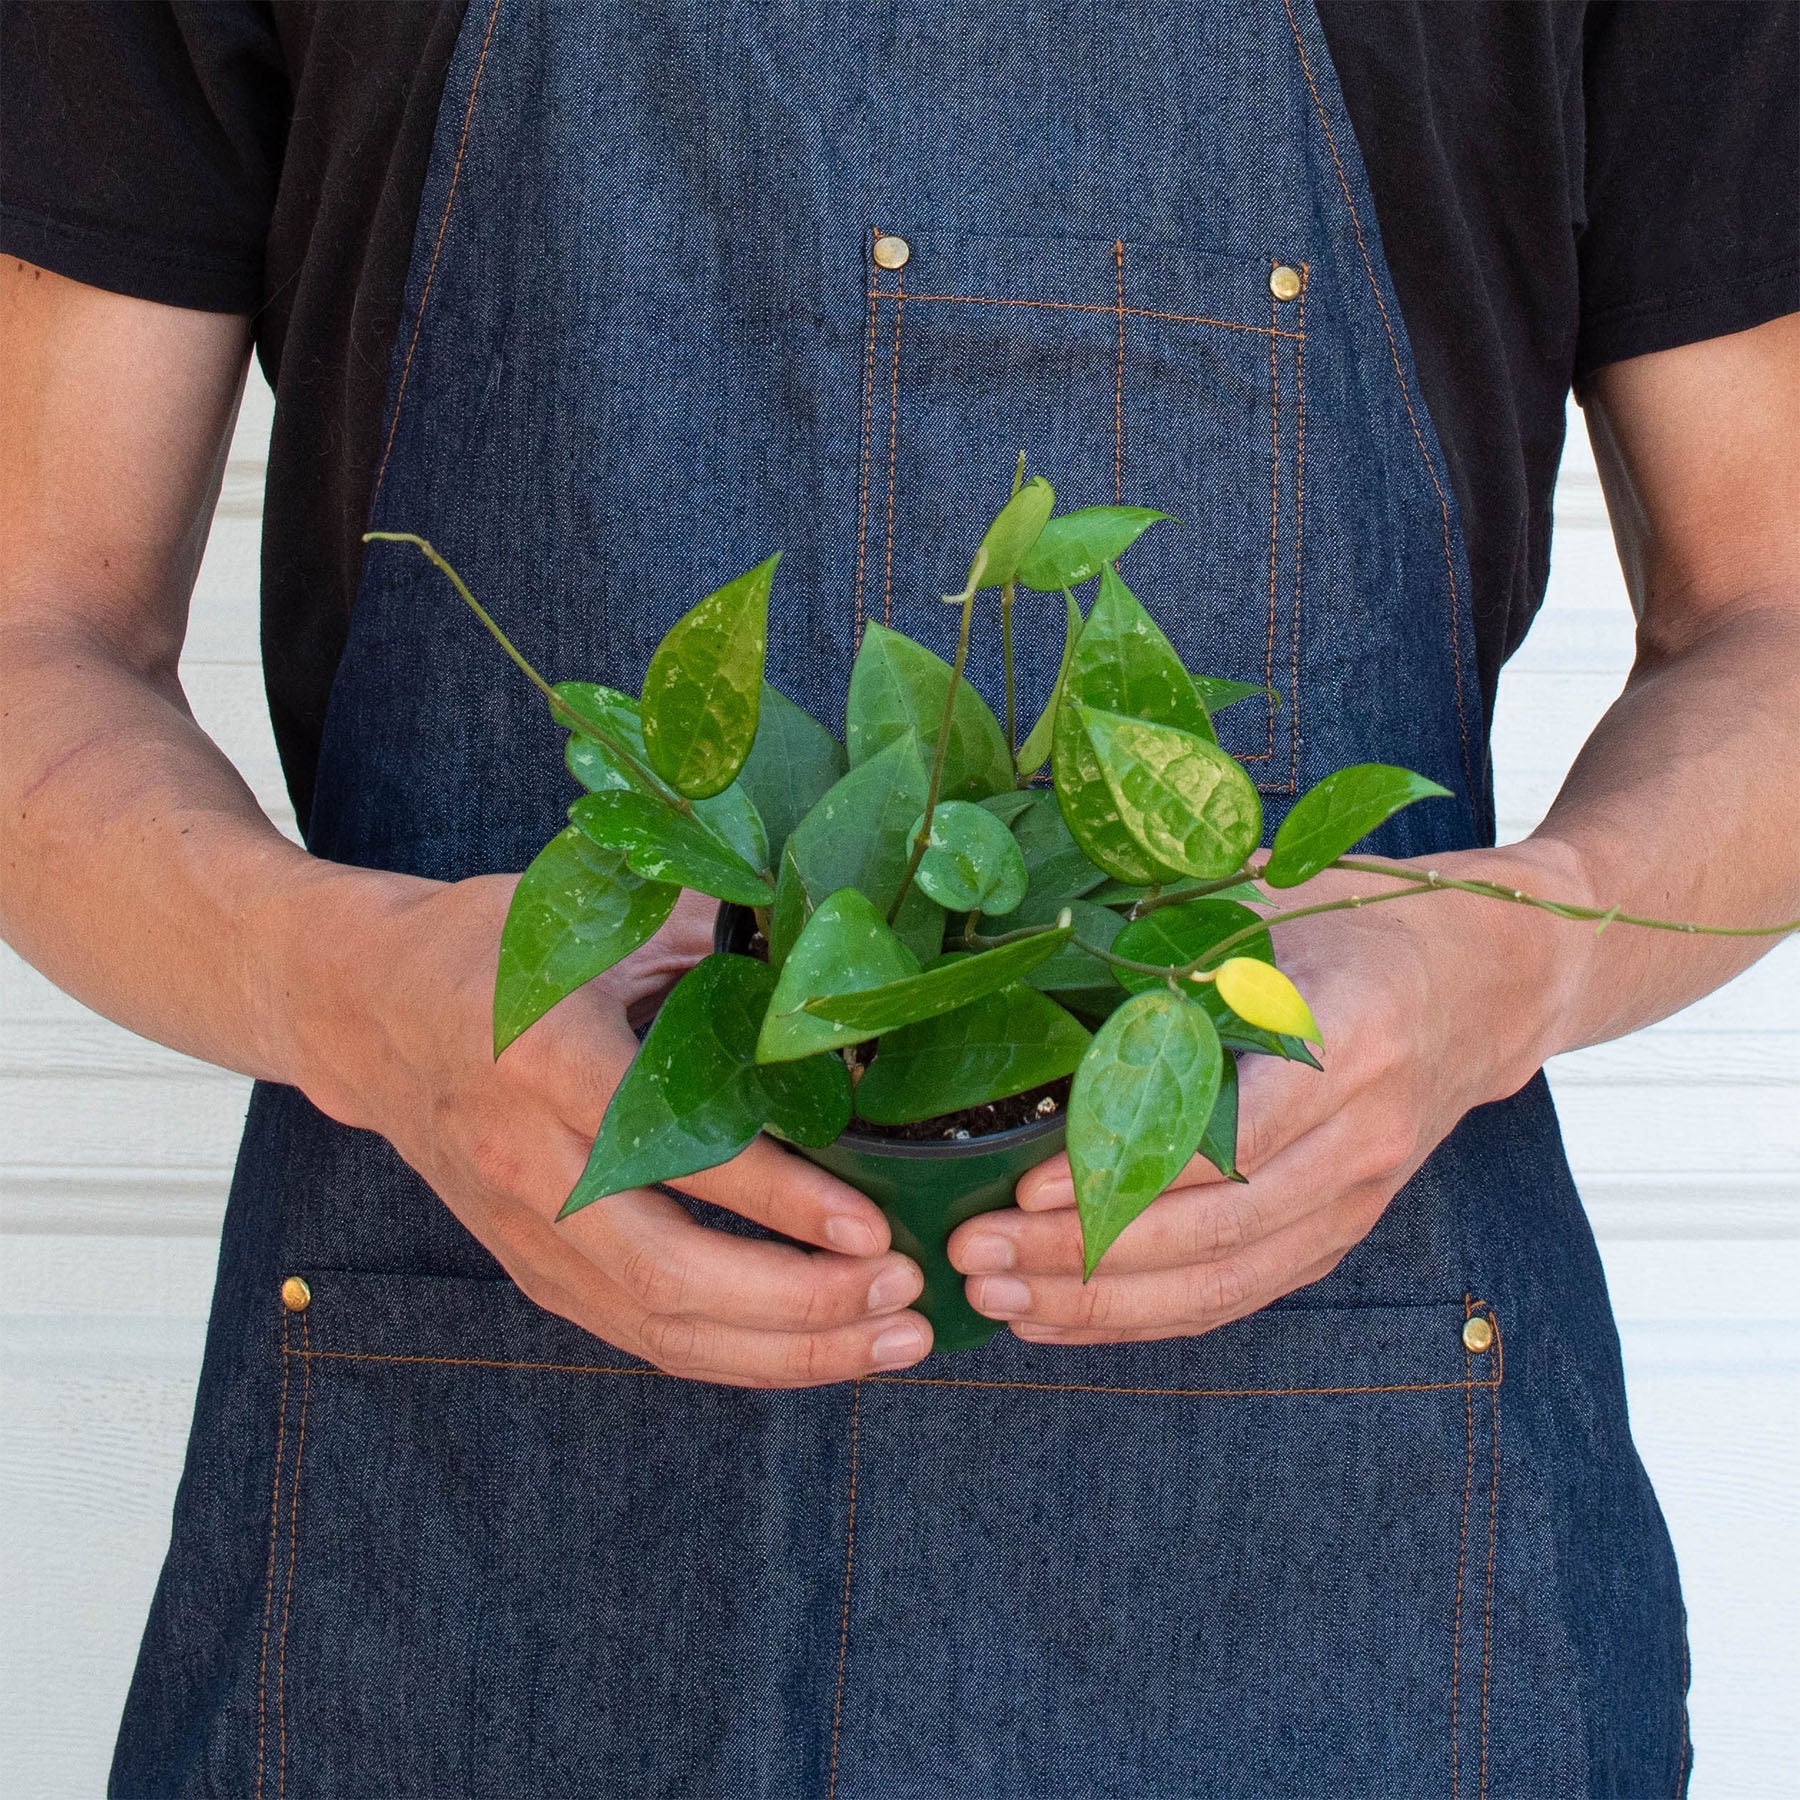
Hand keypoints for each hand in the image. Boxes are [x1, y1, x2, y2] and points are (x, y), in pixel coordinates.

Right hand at [286, 872, 932, 1384]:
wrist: (363, 1010)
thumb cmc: (485, 952)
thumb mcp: (589, 916)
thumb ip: (707, 941)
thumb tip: (835, 967)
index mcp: (542, 1061)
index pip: (670, 1151)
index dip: (776, 1200)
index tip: (871, 1226)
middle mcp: (526, 1164)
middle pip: (666, 1275)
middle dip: (800, 1304)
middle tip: (905, 1295)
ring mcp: (523, 1233)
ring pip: (659, 1328)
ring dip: (786, 1350)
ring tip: (893, 1340)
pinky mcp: (532, 1269)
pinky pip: (643, 1335)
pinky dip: (738, 1354)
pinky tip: (820, 1348)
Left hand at [946, 844, 1588, 1342]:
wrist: (1494, 979)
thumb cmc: (1369, 921)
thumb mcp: (1279, 901)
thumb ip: (1179, 940)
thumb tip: (1039, 958)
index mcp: (1351, 1038)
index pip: (1232, 1134)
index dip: (1128, 1170)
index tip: (1027, 1182)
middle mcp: (1364, 1135)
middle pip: (1216, 1229)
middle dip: (1084, 1254)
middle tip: (975, 1252)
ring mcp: (1359, 1197)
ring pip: (1223, 1282)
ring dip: (1101, 1304)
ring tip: (996, 1295)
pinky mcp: (1341, 1232)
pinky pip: (1238, 1295)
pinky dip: (1145, 1318)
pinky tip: (1060, 1317)